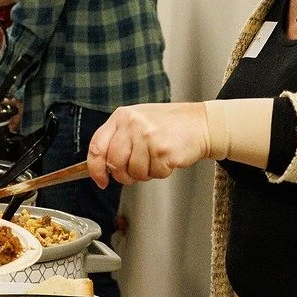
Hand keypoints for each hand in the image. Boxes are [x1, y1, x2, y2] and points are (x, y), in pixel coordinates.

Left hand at [87, 103, 211, 186]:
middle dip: (124, 175)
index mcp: (122, 117)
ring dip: (145, 173)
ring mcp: (148, 137)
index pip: (96, 146)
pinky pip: (154, 174)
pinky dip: (161, 172)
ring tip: (156, 158)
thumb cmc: (169, 125)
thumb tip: (102, 167)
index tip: (100, 180)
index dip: (95, 168)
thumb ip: (118, 139)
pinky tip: (167, 158)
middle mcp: (133, 125)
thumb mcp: (137, 122)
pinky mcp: (163, 151)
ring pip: (134, 172)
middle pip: (114, 163)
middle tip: (136, 171)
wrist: (201, 123)